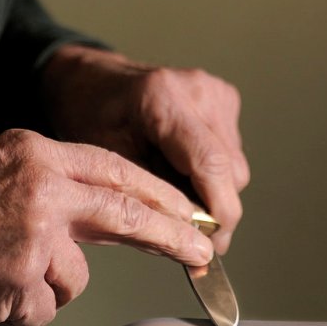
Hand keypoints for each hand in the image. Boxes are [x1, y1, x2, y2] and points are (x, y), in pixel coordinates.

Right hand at [0, 129, 211, 325]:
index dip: (155, 193)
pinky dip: (15, 312)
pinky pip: (40, 309)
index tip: (186, 210)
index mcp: (36, 152)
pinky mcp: (20, 278)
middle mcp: (41, 184)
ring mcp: (33, 231)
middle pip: (125, 210)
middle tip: (201, 248)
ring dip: (42, 287)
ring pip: (74, 276)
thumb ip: (50, 187)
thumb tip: (96, 217)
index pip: (114, 169)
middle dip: (170, 233)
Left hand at [41, 47, 249, 253]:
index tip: (214, 246)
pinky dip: (211, 168)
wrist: (94, 79)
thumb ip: (149, 198)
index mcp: (164, 100)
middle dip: (214, 208)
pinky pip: (231, 150)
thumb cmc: (90, 116)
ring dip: (212, 188)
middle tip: (183, 230)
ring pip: (235, 165)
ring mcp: (214, 90)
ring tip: (171, 183)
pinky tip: (179, 162)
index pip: (210, 162)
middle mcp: (198, 90)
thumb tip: (185, 240)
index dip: (219, 210)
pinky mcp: (224, 96)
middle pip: (230, 169)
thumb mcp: (107, 161)